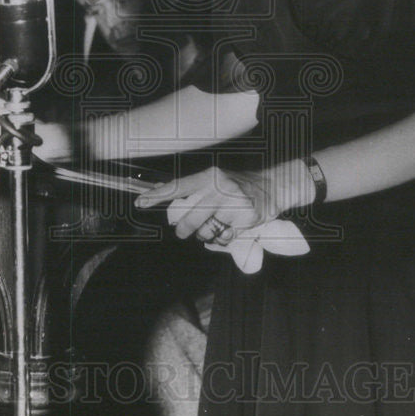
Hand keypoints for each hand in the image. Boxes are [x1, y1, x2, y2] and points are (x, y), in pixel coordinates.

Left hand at [135, 160, 314, 242]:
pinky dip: (223, 238)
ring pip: (206, 231)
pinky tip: (229, 228)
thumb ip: (195, 189)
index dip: (158, 195)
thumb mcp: (217, 180)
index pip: (178, 186)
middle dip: (184, 229)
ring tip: (214, 226)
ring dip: (205, 235)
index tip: (141, 202)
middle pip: (190, 218)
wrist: (273, 186)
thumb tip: (166, 196)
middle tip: (183, 232)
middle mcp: (219, 188)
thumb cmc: (239, 185)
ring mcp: (233, 203)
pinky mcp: (245, 218)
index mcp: (209, 176)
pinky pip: (223, 238)